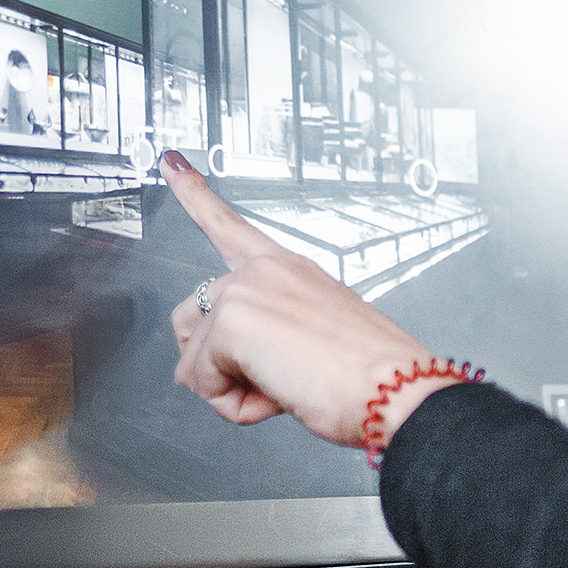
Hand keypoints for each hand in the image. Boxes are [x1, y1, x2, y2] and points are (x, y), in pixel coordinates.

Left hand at [161, 154, 452, 447]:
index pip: (231, 226)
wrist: (395, 390)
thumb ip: (266, 339)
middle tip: (268, 380)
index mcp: (289, 268)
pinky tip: (278, 396)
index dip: (194, 193)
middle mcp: (265, 270)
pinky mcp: (233, 321)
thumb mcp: (312, 343)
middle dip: (211, 363)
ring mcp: (247, 289)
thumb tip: (217, 370)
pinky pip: (202, 381)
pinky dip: (234, 405)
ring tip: (283, 388)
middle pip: (191, 318)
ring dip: (227, 388)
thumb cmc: (369, 376)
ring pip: (194, 357)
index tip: (172, 162)